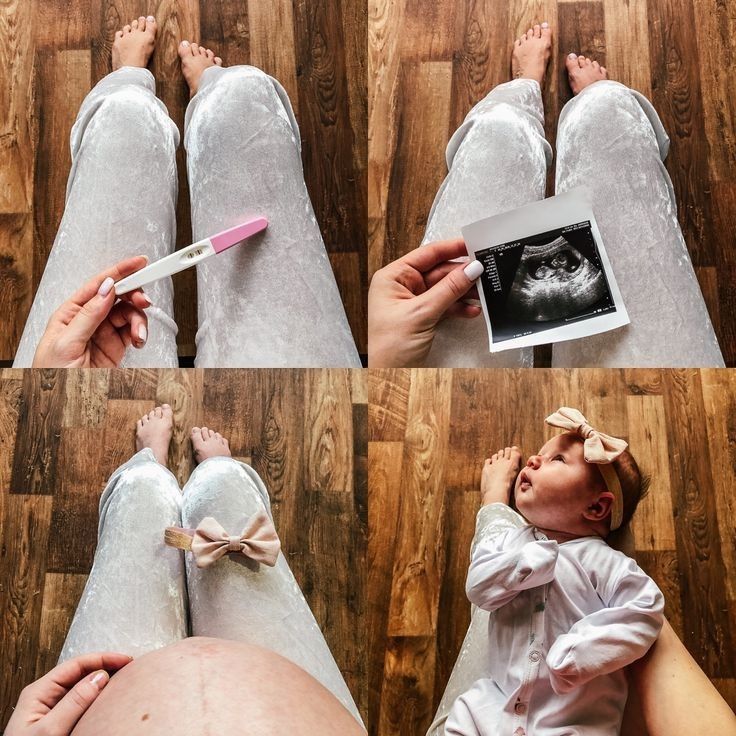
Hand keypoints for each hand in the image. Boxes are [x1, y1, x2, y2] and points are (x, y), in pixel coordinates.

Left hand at [5, 652, 131, 734]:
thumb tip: (100, 676)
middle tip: (129, 667)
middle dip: (105, 667)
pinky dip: (96, 698)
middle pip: (80, 673)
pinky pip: (80, 704)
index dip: (103, 659)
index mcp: (39, 692)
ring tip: (122, 679)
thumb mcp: (49, 731)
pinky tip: (107, 699)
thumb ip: (74, 703)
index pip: (76, 665)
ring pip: (81, 687)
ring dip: (102, 681)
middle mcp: (45, 697)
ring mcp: (51, 710)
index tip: (125, 660)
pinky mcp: (57, 723)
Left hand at [32, 257, 151, 367]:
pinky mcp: (116, 346)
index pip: (99, 285)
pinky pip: (133, 332)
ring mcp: (104, 332)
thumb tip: (107, 289)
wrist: (59, 402)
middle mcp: (89, 318)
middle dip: (134, 296)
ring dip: (139, 320)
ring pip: (129, 314)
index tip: (139, 263)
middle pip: (119, 297)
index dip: (120, 271)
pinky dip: (140, 333)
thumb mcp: (66, 342)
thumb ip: (89, 315)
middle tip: (145, 301)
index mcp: (71, 312)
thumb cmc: (52, 373)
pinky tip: (139, 340)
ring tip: (140, 334)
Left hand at [368, 239, 484, 366]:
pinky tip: (473, 311)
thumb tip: (471, 268)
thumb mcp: (421, 313)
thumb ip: (448, 290)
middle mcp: (402, 286)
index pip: (426, 255)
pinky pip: (445, 305)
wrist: (388, 377)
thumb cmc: (391, 346)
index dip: (450, 248)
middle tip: (486, 272)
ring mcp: (413, 302)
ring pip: (445, 289)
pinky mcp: (423, 317)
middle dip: (462, 274)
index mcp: (393, 277)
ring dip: (464, 292)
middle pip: (439, 272)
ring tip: (484, 293)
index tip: (473, 244)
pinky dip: (459, 308)